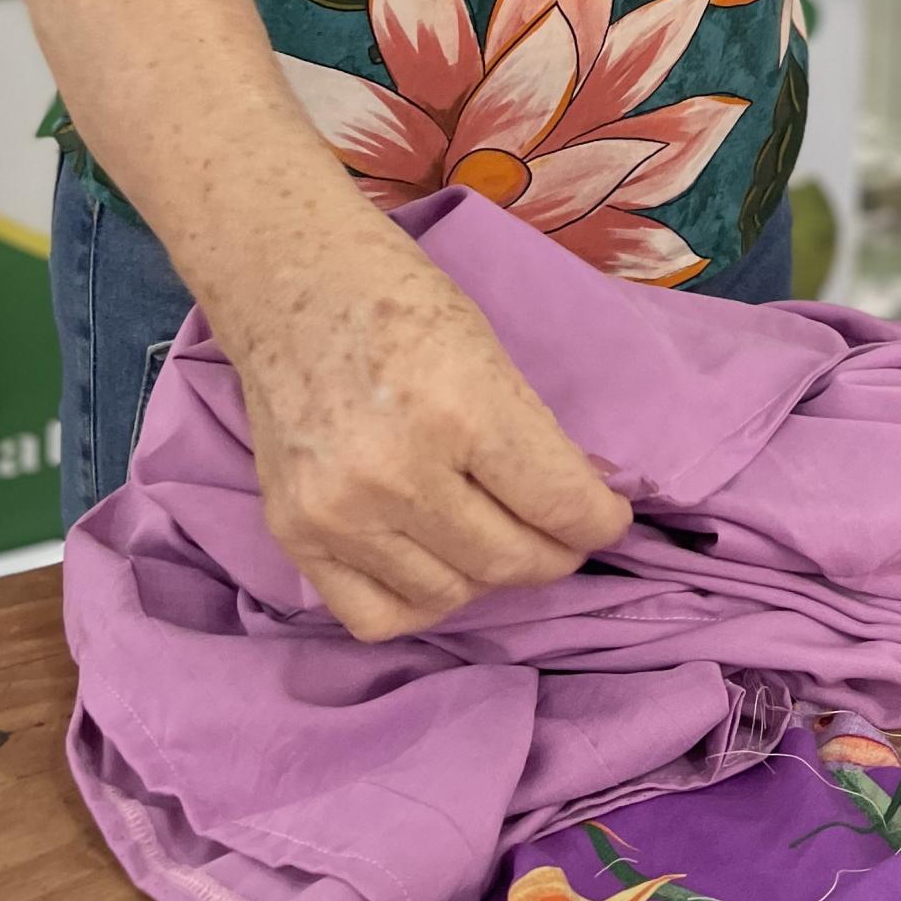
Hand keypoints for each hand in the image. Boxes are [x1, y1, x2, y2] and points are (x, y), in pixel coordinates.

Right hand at [219, 220, 630, 641]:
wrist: (290, 284)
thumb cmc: (402, 302)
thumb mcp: (490, 353)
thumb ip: (530, 436)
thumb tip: (582, 506)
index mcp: (462, 406)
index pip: (558, 502)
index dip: (600, 522)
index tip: (610, 519)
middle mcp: (396, 471)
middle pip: (508, 560)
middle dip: (555, 553)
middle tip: (563, 535)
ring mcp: (338, 512)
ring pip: (449, 595)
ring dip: (490, 577)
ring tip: (499, 539)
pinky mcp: (294, 536)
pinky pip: (377, 617)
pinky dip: (421, 602)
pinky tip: (439, 566)